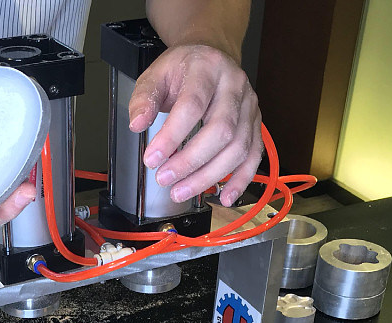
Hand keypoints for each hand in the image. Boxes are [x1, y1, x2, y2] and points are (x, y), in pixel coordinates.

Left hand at [128, 44, 261, 207]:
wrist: (212, 56)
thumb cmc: (183, 69)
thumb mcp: (155, 75)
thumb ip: (143, 98)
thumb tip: (137, 124)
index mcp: (208, 69)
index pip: (192, 105)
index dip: (172, 136)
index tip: (151, 158)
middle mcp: (234, 87)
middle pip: (221, 131)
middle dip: (190, 161)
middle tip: (164, 178)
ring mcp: (249, 107)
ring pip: (238, 148)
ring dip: (209, 176)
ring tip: (181, 191)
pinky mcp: (255, 125)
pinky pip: (253, 156)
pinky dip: (240, 180)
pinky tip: (224, 197)